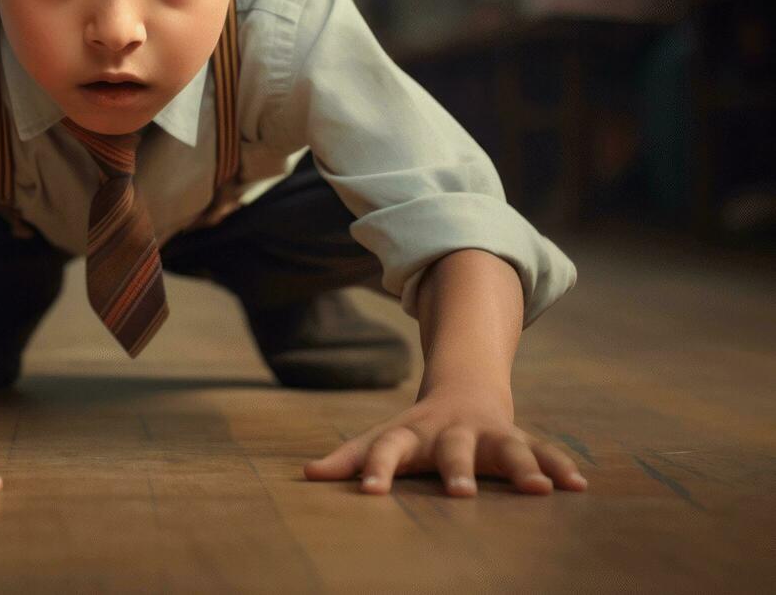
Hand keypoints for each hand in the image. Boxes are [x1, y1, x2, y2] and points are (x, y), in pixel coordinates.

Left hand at [303, 386, 588, 497]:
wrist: (464, 391)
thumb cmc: (414, 432)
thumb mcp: (382, 439)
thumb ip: (350, 458)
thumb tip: (306, 474)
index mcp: (411, 435)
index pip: (387, 449)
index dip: (376, 469)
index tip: (369, 493)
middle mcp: (452, 433)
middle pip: (452, 450)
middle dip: (458, 469)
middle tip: (461, 494)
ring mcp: (489, 435)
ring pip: (507, 448)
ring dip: (522, 467)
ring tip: (537, 490)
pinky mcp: (522, 440)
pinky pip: (544, 451)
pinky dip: (559, 467)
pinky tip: (578, 486)